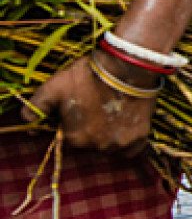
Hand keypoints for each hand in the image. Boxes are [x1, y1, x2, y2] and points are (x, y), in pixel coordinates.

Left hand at [25, 55, 156, 152]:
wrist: (126, 67)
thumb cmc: (87, 76)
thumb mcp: (53, 87)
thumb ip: (35, 107)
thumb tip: (26, 121)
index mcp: (74, 137)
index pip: (68, 138)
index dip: (72, 123)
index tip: (78, 109)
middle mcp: (96, 146)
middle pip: (89, 143)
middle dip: (90, 129)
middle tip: (95, 109)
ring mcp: (119, 143)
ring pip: (108, 147)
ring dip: (107, 136)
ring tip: (110, 114)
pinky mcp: (139, 137)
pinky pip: (129, 151)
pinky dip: (125, 144)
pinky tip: (123, 128)